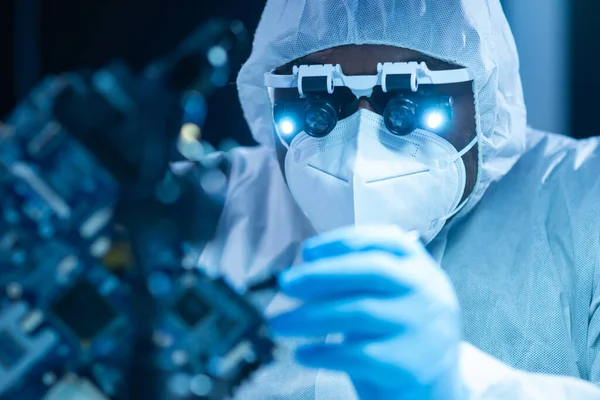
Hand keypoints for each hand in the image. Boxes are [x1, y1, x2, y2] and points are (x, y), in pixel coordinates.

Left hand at [269, 225, 463, 398]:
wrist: (437, 386)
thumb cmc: (400, 330)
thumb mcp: (394, 293)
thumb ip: (360, 277)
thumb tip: (301, 272)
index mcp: (419, 266)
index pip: (384, 239)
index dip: (342, 241)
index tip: (307, 250)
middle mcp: (424, 291)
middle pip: (370, 270)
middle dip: (321, 274)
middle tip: (285, 283)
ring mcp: (420, 327)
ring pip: (358, 312)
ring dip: (309, 316)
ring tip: (279, 323)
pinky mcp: (408, 363)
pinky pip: (358, 354)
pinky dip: (323, 353)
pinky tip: (302, 353)